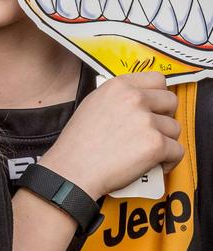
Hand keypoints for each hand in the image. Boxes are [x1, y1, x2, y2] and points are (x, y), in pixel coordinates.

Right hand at [40, 72, 182, 199]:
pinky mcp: (155, 144)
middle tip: (152, 131)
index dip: (158, 95)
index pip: (157, 79)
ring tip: (148, 152)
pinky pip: (177, 151)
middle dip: (165, 117)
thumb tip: (140, 101)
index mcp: (118, 86)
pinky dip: (169, 161)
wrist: (73, 171)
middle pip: (171, 101)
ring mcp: (146, 121)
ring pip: (174, 128)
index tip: (154, 108)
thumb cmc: (78, 144)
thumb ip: (119, 97)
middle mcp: (134, 98)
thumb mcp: (92, 105)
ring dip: (165, 141)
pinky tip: (154, 165)